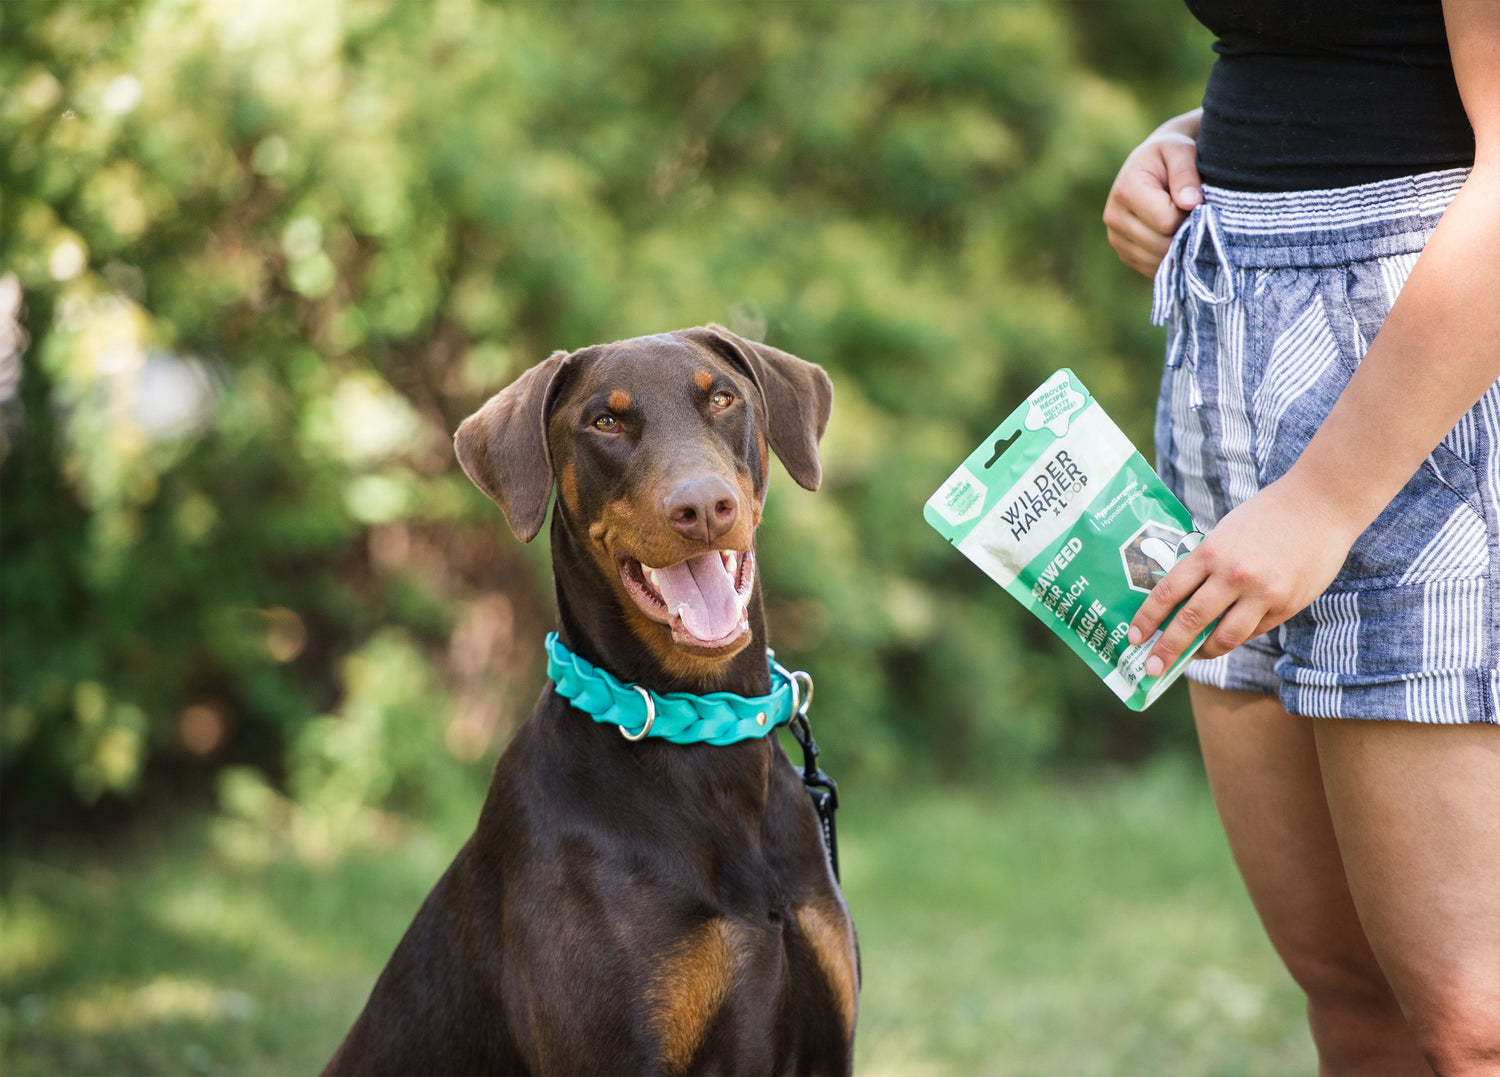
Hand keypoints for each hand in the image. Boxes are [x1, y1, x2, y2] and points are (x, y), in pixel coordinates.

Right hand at [1103, 112, 1203, 276]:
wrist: (1153, 165)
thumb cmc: (1170, 153)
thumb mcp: (1181, 150)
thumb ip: (1186, 173)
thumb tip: (1191, 202)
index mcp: (1126, 191)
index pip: (1166, 222)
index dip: (1189, 214)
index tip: (1195, 197)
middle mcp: (1114, 218)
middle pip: (1161, 245)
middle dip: (1185, 233)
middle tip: (1194, 212)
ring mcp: (1117, 240)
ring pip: (1159, 261)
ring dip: (1180, 247)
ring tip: (1184, 222)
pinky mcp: (1125, 254)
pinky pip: (1155, 269)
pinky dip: (1172, 258)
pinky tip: (1176, 236)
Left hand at [1127, 477, 1360, 676]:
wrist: (1320, 504)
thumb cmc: (1265, 516)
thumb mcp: (1223, 533)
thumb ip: (1204, 566)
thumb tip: (1177, 604)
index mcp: (1210, 552)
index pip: (1168, 593)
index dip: (1147, 619)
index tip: (1134, 637)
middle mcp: (1233, 575)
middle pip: (1190, 622)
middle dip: (1166, 649)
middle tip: (1150, 667)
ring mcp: (1262, 593)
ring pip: (1223, 637)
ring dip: (1203, 652)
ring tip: (1191, 657)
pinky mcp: (1286, 605)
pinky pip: (1253, 631)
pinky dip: (1236, 637)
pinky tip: (1226, 638)